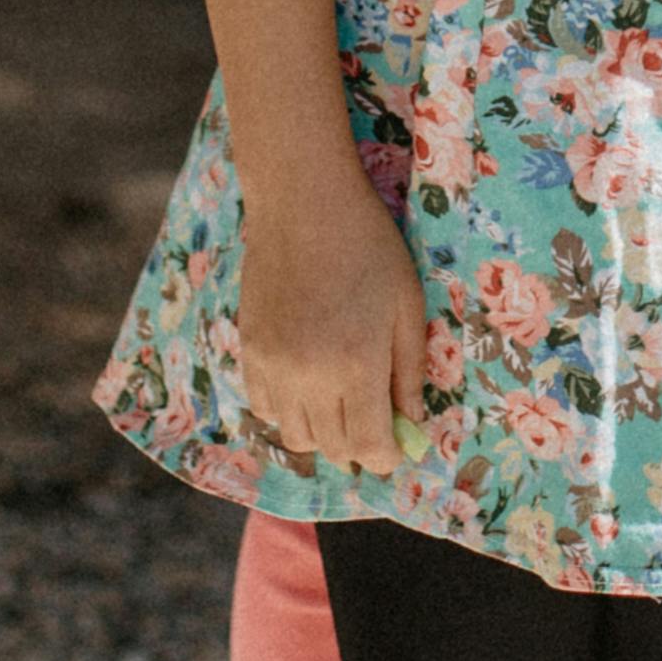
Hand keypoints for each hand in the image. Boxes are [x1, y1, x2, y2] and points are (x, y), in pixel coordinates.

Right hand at [239, 167, 430, 472]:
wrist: (303, 204)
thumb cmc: (368, 246)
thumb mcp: (407, 305)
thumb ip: (410, 371)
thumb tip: (412, 422)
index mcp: (357, 365)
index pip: (369, 446)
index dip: (387, 456)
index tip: (397, 446)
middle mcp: (309, 377)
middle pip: (333, 448)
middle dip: (359, 447)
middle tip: (375, 423)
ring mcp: (273, 367)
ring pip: (295, 436)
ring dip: (322, 433)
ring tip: (340, 404)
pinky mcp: (249, 352)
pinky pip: (264, 408)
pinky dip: (287, 411)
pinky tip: (306, 385)